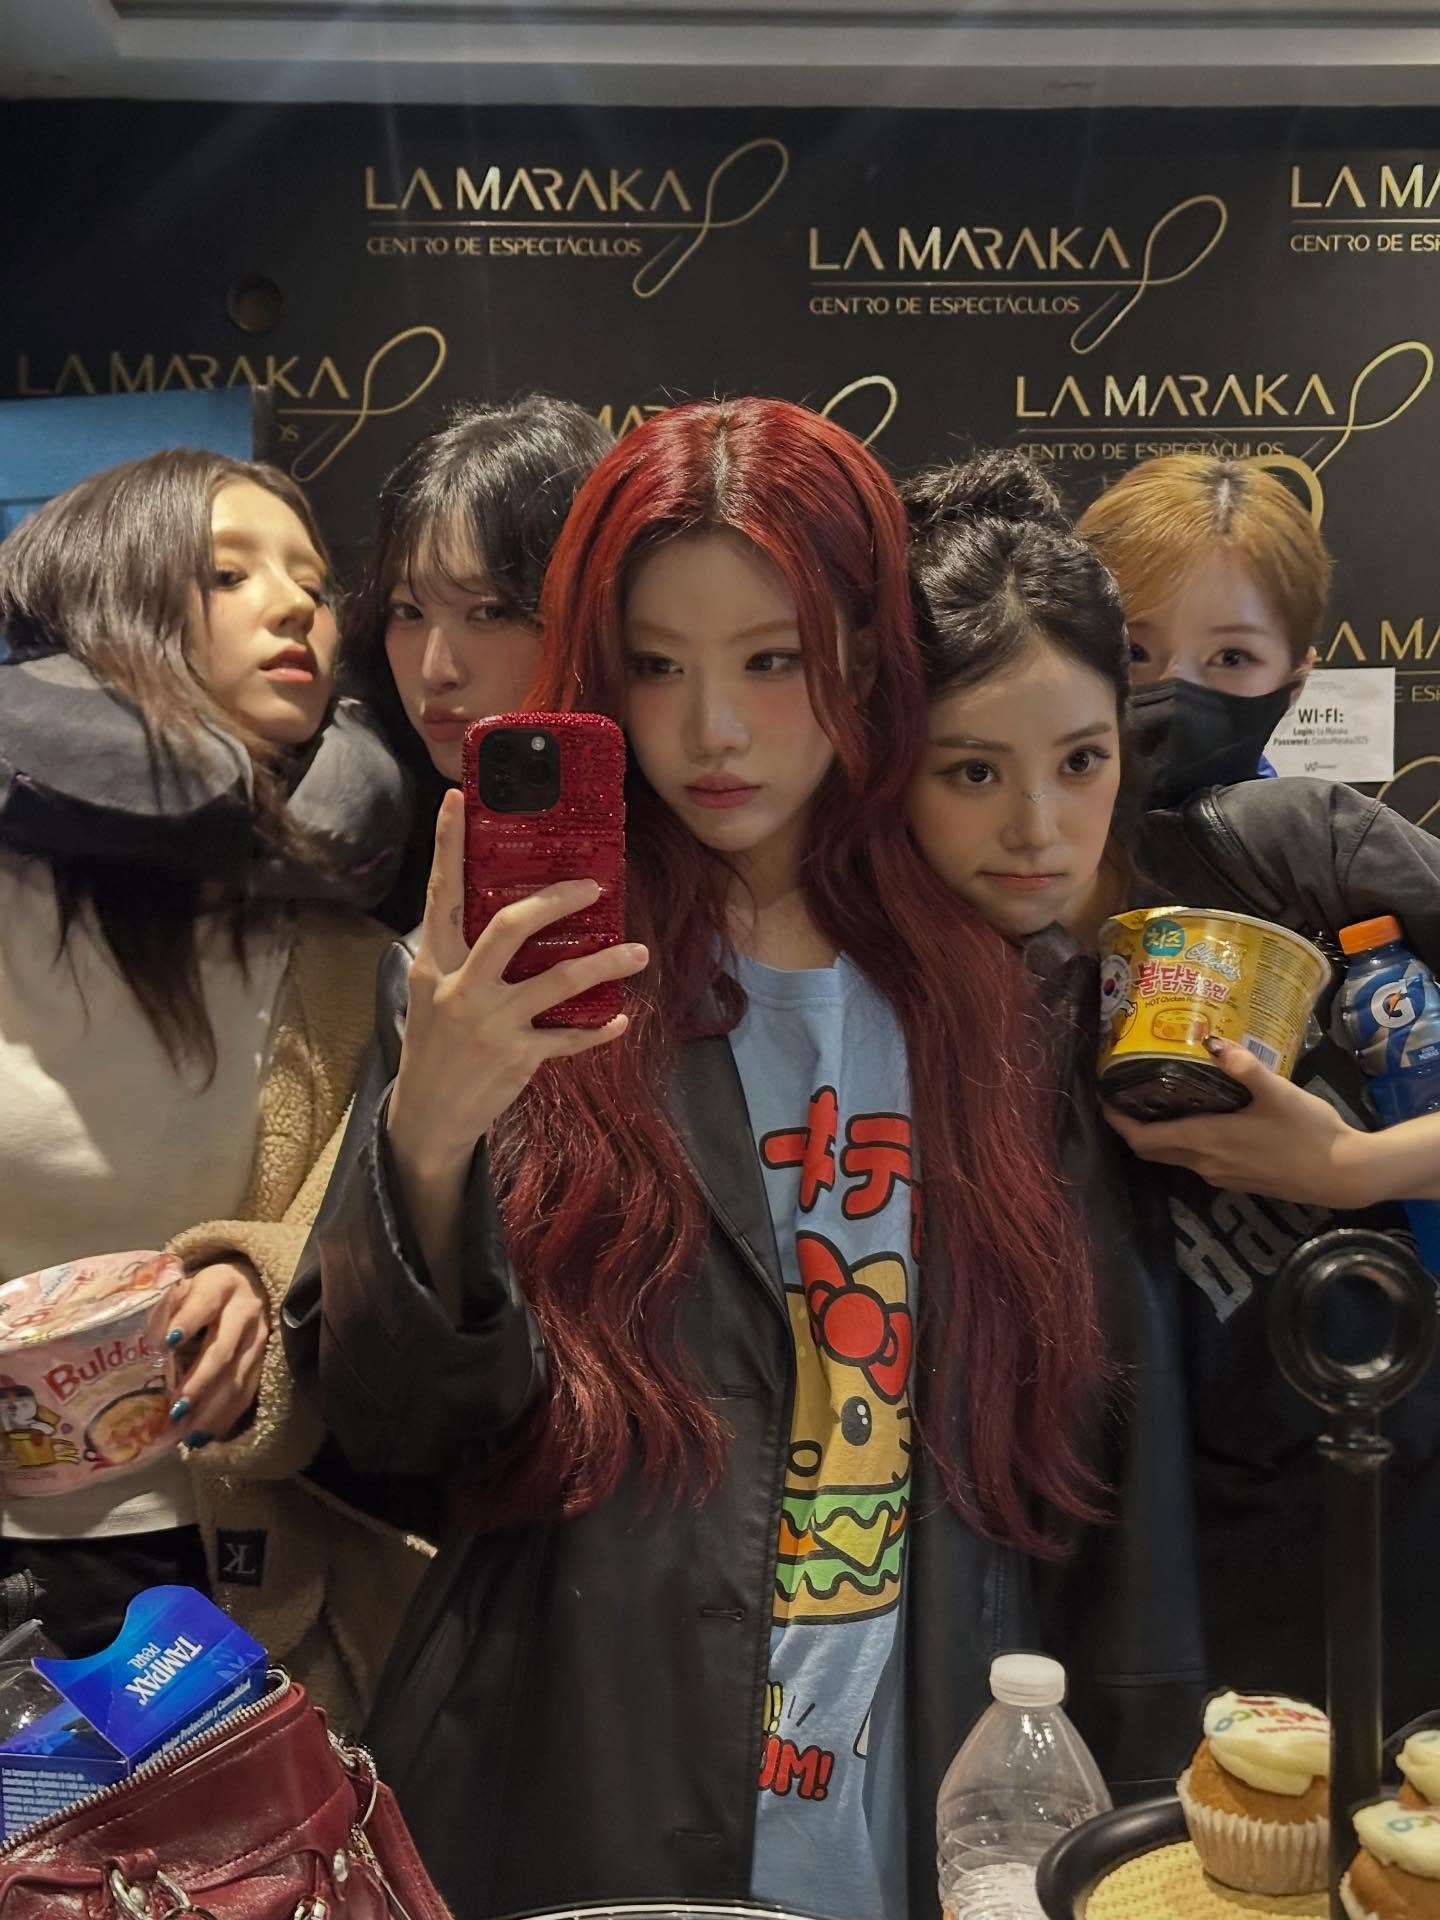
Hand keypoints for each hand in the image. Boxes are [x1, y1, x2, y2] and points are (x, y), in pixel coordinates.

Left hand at [162, 1259, 269, 1447]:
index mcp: (221, 1286)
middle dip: (199, 1382)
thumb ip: (166, 1309)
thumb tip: (150, 1344)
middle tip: (176, 1409)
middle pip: (223, 1350)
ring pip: (238, 1377)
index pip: (205, 1303)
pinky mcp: (263, 1360)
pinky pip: (248, 1391)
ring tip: (187, 1434)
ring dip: (212, 1408)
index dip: (187, 1322)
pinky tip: (205, 1434)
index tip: (166, 1344)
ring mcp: (258, 1338)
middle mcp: (245, 1311)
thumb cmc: (202, 1292)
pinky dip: (226, 1416)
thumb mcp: (184, 1287)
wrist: (249, 1286)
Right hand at [386, 789, 648, 1179]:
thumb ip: (461, 954)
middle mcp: (462, 988)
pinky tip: (622, 1018)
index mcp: (435, 963)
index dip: (448, 844)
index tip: (459, 799)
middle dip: (555, 901)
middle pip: (509, 926)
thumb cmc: (435, 1045)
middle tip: (593, 886)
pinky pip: (570, 1037)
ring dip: (605, 964)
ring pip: (558, 980)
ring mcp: (491, 1023)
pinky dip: (600, 1028)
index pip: (441, 892)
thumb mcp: (433, 993)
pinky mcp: (518, 1057)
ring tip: (637, 952)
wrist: (426, 1117)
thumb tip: (511, 913)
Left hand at [1103, 1035, 1376, 1208]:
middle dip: (1133, 1127)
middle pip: (1153, 1151)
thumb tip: (1210, 1040)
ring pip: (1174, 1157)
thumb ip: (1243, 1066)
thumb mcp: (1277, 1092)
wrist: (1343, 1175)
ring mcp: (1221, 1176)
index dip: (1118, 1123)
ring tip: (1158, 1100)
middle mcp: (1205, 1163)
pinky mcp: (1237, 1180)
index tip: (1104, 1100)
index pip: (1143, 1140)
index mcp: (1206, 1141)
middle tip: (1125, 1095)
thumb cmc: (1309, 1132)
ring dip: (1159, 1135)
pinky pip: (1196, 1161)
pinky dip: (1184, 1142)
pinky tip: (1199, 1117)